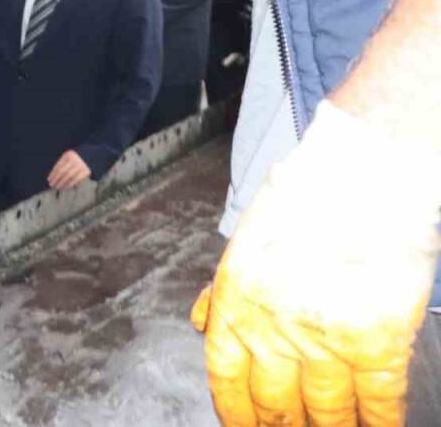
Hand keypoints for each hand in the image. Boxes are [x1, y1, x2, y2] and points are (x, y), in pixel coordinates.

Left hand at [46, 150, 89, 188]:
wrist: (94, 155)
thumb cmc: (78, 158)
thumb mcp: (69, 157)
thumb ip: (63, 164)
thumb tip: (53, 176)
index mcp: (68, 155)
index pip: (58, 166)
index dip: (53, 173)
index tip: (49, 180)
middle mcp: (73, 159)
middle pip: (62, 171)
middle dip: (56, 179)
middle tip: (52, 185)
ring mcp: (80, 165)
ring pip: (68, 175)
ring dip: (62, 182)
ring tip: (57, 187)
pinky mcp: (86, 171)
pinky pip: (76, 178)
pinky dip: (71, 183)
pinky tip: (66, 186)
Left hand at [191, 104, 439, 424]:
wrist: (363, 178)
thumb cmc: (305, 201)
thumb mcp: (245, 243)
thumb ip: (222, 291)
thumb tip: (200, 324)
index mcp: (236, 302)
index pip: (226, 378)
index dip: (236, 413)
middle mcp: (273, 328)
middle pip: (274, 404)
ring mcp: (325, 340)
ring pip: (327, 411)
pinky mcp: (377, 342)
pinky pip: (379, 400)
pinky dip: (379, 422)